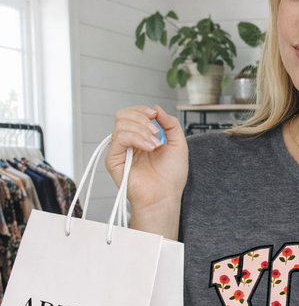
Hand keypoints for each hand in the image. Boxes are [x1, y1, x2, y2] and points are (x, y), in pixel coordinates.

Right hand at [106, 105, 187, 230]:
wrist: (165, 196)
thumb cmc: (171, 177)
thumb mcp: (179, 144)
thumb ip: (171, 124)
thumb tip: (157, 108)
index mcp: (141, 138)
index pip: (133, 114)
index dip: (143, 110)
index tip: (155, 116)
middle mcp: (128, 143)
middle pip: (123, 115)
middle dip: (142, 117)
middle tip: (156, 131)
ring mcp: (120, 150)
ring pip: (121, 123)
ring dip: (141, 129)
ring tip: (154, 144)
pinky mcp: (113, 159)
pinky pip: (119, 137)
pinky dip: (136, 138)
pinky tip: (148, 147)